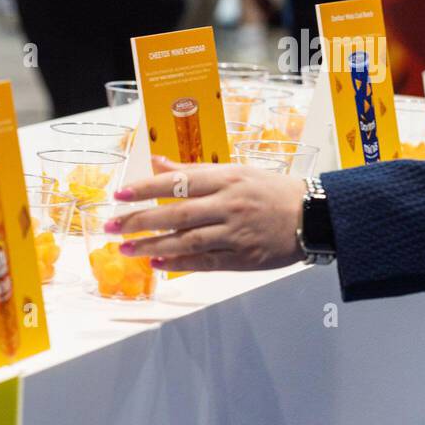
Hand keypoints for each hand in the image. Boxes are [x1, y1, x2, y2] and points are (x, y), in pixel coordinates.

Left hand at [108, 155, 307, 270]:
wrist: (313, 215)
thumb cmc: (272, 190)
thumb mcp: (236, 171)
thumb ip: (194, 170)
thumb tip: (158, 162)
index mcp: (227, 179)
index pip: (178, 182)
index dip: (146, 189)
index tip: (119, 195)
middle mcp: (229, 205)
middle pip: (176, 214)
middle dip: (139, 221)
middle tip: (111, 226)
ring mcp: (236, 233)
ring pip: (187, 241)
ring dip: (152, 246)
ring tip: (125, 248)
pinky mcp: (243, 257)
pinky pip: (205, 261)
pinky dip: (179, 263)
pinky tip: (157, 263)